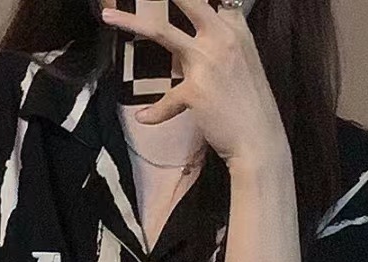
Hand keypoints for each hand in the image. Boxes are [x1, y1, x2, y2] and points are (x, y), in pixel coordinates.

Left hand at [101, 0, 288, 167]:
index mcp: (236, 28)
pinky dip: (154, 112)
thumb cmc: (250, 106)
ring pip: (161, 32)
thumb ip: (218, 47)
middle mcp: (221, 37)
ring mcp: (207, 62)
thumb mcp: (242, 64)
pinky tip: (144, 118)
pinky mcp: (195, 90)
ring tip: (107, 15)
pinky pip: (166, 100)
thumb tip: (189, 46)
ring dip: (131, 21)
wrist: (259, 141)